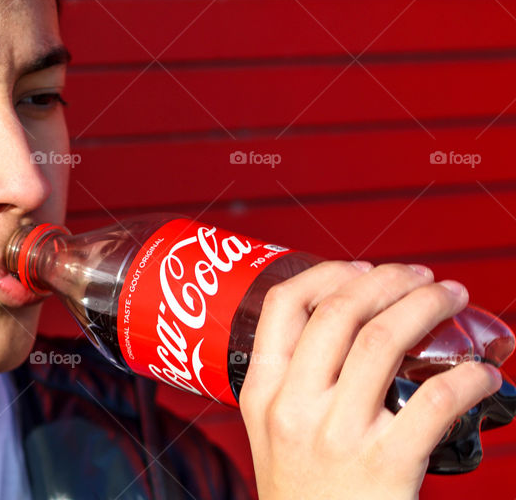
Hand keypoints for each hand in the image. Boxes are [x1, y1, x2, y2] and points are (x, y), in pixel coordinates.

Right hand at [238, 261, 502, 499]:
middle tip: (423, 276)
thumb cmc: (307, 496)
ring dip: (426, 306)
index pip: (282, 306)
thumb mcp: (275, 436)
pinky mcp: (385, 464)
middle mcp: (293, 407)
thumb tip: (357, 326)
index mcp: (262, 393)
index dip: (328, 272)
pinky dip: (468, 376)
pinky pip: (435, 401)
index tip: (364, 268)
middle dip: (389, 279)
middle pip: (339, 312)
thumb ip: (296, 385)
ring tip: (453, 297)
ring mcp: (336, 435)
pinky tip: (482, 372)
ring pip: (382, 340)